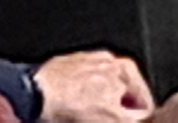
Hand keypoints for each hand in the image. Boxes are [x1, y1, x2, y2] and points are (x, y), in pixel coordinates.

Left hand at [32, 53, 153, 121]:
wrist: (32, 96)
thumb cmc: (70, 104)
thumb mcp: (114, 121)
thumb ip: (136, 120)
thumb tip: (144, 119)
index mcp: (126, 69)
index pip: (145, 103)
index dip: (137, 121)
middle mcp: (106, 61)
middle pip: (120, 98)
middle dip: (113, 114)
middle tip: (99, 121)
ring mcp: (82, 63)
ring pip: (96, 94)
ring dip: (93, 110)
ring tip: (80, 119)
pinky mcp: (61, 70)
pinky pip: (75, 90)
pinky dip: (74, 102)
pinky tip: (67, 113)